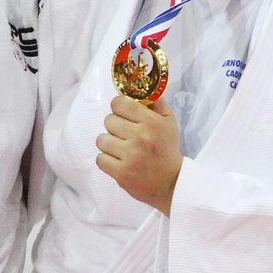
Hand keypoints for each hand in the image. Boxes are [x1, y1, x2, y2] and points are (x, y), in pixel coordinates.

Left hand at [96, 96, 182, 213]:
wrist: (171, 183)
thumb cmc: (167, 149)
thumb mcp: (169, 122)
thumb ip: (155, 103)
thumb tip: (139, 89)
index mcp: (152, 122)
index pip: (119, 103)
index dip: (119, 107)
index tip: (123, 114)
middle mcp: (140, 137)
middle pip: (108, 120)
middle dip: (115, 127)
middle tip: (125, 135)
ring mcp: (130, 156)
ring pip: (101, 140)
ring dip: (109, 144)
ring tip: (121, 149)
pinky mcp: (121, 173)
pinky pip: (100, 159)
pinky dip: (107, 160)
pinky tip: (118, 161)